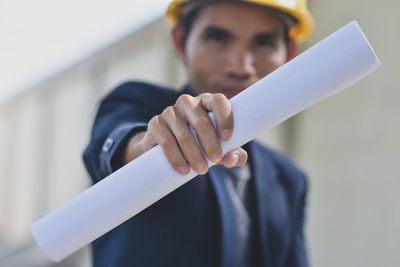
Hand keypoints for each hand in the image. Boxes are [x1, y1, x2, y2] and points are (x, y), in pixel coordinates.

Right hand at [123, 93, 247, 174]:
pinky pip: (167, 141)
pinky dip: (176, 157)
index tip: (227, 139)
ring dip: (194, 154)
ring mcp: (170, 112)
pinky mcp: (156, 124)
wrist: (164, 149)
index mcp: (206, 103)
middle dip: (211, 144)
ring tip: (201, 170)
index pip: (218, 101)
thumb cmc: (200, 144)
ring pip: (184, 134)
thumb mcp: (219, 148)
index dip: (225, 118)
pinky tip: (183, 169)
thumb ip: (233, 154)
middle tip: (215, 161)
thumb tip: (232, 159)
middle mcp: (188, 103)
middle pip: (202, 121)